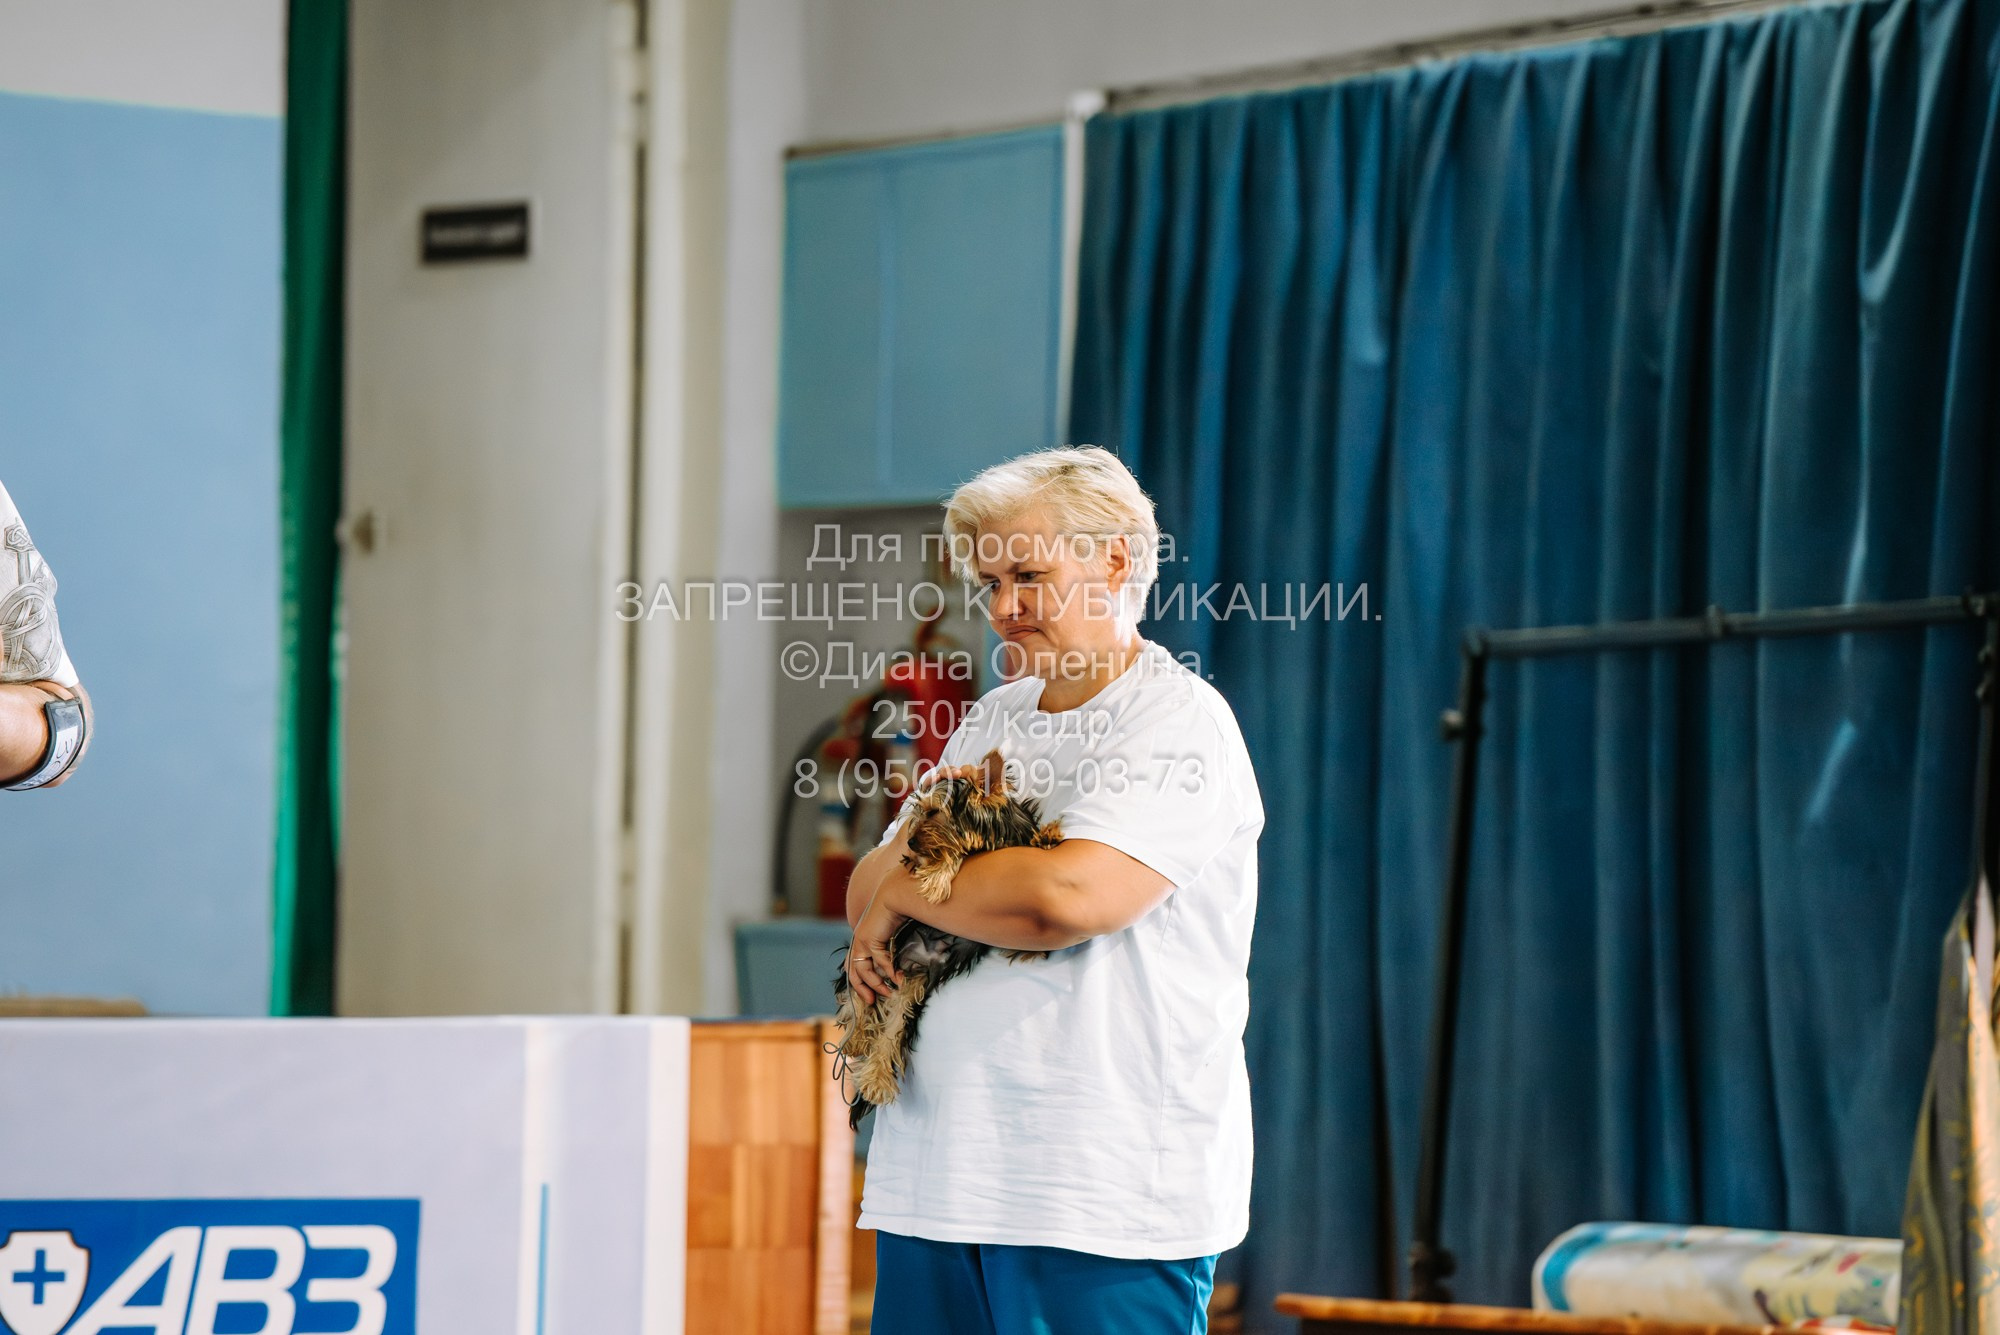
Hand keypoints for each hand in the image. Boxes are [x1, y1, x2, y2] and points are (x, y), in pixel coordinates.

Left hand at [845, 880, 910, 1007]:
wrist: (895, 894)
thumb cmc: (896, 911)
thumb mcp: (890, 933)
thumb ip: (889, 949)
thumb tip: (896, 968)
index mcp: (861, 940)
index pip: (854, 966)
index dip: (859, 982)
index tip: (871, 994)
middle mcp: (858, 941)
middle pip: (854, 972)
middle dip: (863, 989)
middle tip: (873, 1001)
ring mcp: (862, 940)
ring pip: (864, 970)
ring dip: (877, 983)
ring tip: (890, 992)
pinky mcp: (870, 939)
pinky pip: (879, 961)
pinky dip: (890, 971)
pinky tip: (898, 978)